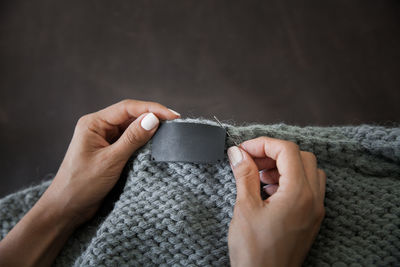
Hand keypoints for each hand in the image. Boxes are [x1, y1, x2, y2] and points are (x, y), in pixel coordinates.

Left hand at [38, 99, 179, 225]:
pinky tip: (154, 145)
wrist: (67, 208)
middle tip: (175, 124)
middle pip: (131, 115)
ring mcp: (104, 139)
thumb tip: (153, 119)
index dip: (152, 109)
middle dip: (152, 118)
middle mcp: (99, 127)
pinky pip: (130, 141)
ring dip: (148, 130)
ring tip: (168, 133)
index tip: (172, 115)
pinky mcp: (110, 151)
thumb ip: (132, 139)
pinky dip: (143, 142)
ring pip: (131, 128)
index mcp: (93, 123)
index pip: (127, 108)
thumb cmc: (81, 185)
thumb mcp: (110, 161)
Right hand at [227, 137, 325, 266]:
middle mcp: (313, 200)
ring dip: (285, 166)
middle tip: (252, 160)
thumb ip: (245, 175)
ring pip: (308, 171)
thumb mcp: (245, 208)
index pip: (287, 151)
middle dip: (274, 152)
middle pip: (302, 157)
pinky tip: (269, 190)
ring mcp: (315, 210)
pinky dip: (291, 180)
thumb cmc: (255, 252)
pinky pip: (308, 188)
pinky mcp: (311, 219)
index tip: (244, 149)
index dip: (264, 144)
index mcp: (298, 194)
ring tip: (261, 176)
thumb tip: (238, 153)